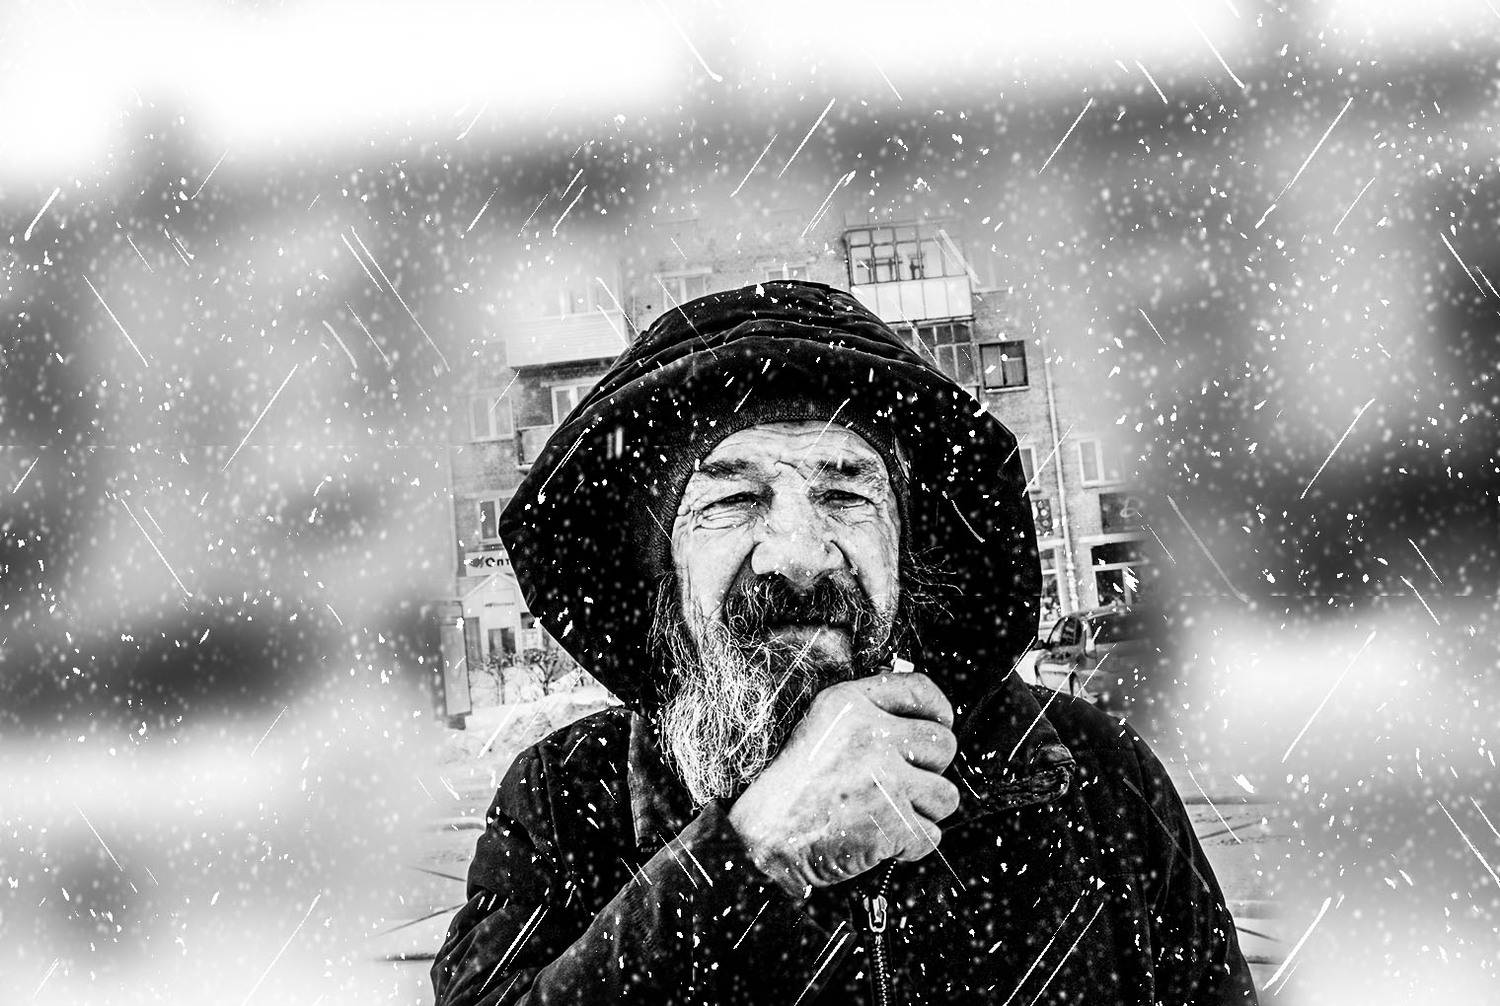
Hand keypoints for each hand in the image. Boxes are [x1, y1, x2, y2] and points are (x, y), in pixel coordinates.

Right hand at [726, 672, 959, 894]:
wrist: (763, 834)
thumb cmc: (789, 786)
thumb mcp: (820, 725)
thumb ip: (866, 714)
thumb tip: (922, 718)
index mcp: (850, 703)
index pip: (920, 690)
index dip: (938, 712)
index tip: (938, 726)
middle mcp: (871, 734)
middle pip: (943, 746)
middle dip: (929, 770)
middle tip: (900, 784)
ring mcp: (885, 778)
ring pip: (946, 795)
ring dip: (923, 810)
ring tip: (887, 813)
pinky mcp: (893, 822)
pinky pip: (931, 835)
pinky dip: (911, 845)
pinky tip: (880, 840)